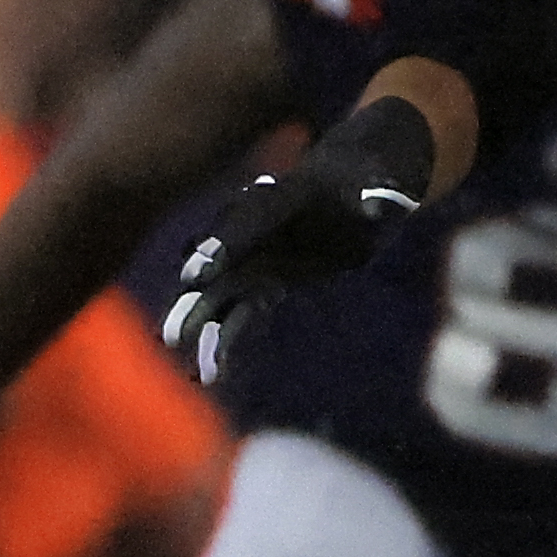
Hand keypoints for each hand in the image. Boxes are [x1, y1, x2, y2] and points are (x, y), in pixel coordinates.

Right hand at [163, 95, 436, 384]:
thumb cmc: (369, 184)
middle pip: (220, 263)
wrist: (351, 186)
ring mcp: (255, 255)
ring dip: (202, 324)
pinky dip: (224, 338)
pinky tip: (213, 372)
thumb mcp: (381, 188)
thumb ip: (379, 197)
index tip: (197, 275)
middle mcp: (256, 229)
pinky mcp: (262, 281)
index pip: (247, 221)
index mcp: (282, 197)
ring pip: (220, 292)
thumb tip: (378, 203)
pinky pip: (238, 312)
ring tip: (186, 356)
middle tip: (175, 333)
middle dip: (198, 297)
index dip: (222, 247)